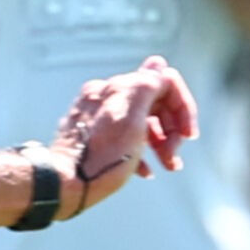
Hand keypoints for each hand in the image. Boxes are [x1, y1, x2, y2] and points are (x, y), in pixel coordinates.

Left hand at [42, 56, 198, 218]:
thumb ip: (147, 86)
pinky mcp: (89, 136)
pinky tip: (145, 170)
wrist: (61, 184)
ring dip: (161, 142)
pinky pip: (123, 137)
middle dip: (172, 128)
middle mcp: (106, 96)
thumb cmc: (100, 157)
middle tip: (174, 156)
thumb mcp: (132, 119)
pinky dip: (139, 150)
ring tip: (168, 166)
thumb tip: (158, 64)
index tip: (188, 136)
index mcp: (118, 88)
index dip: (182, 106)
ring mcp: (97, 116)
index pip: (164, 81)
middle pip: (154, 102)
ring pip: (141, 121)